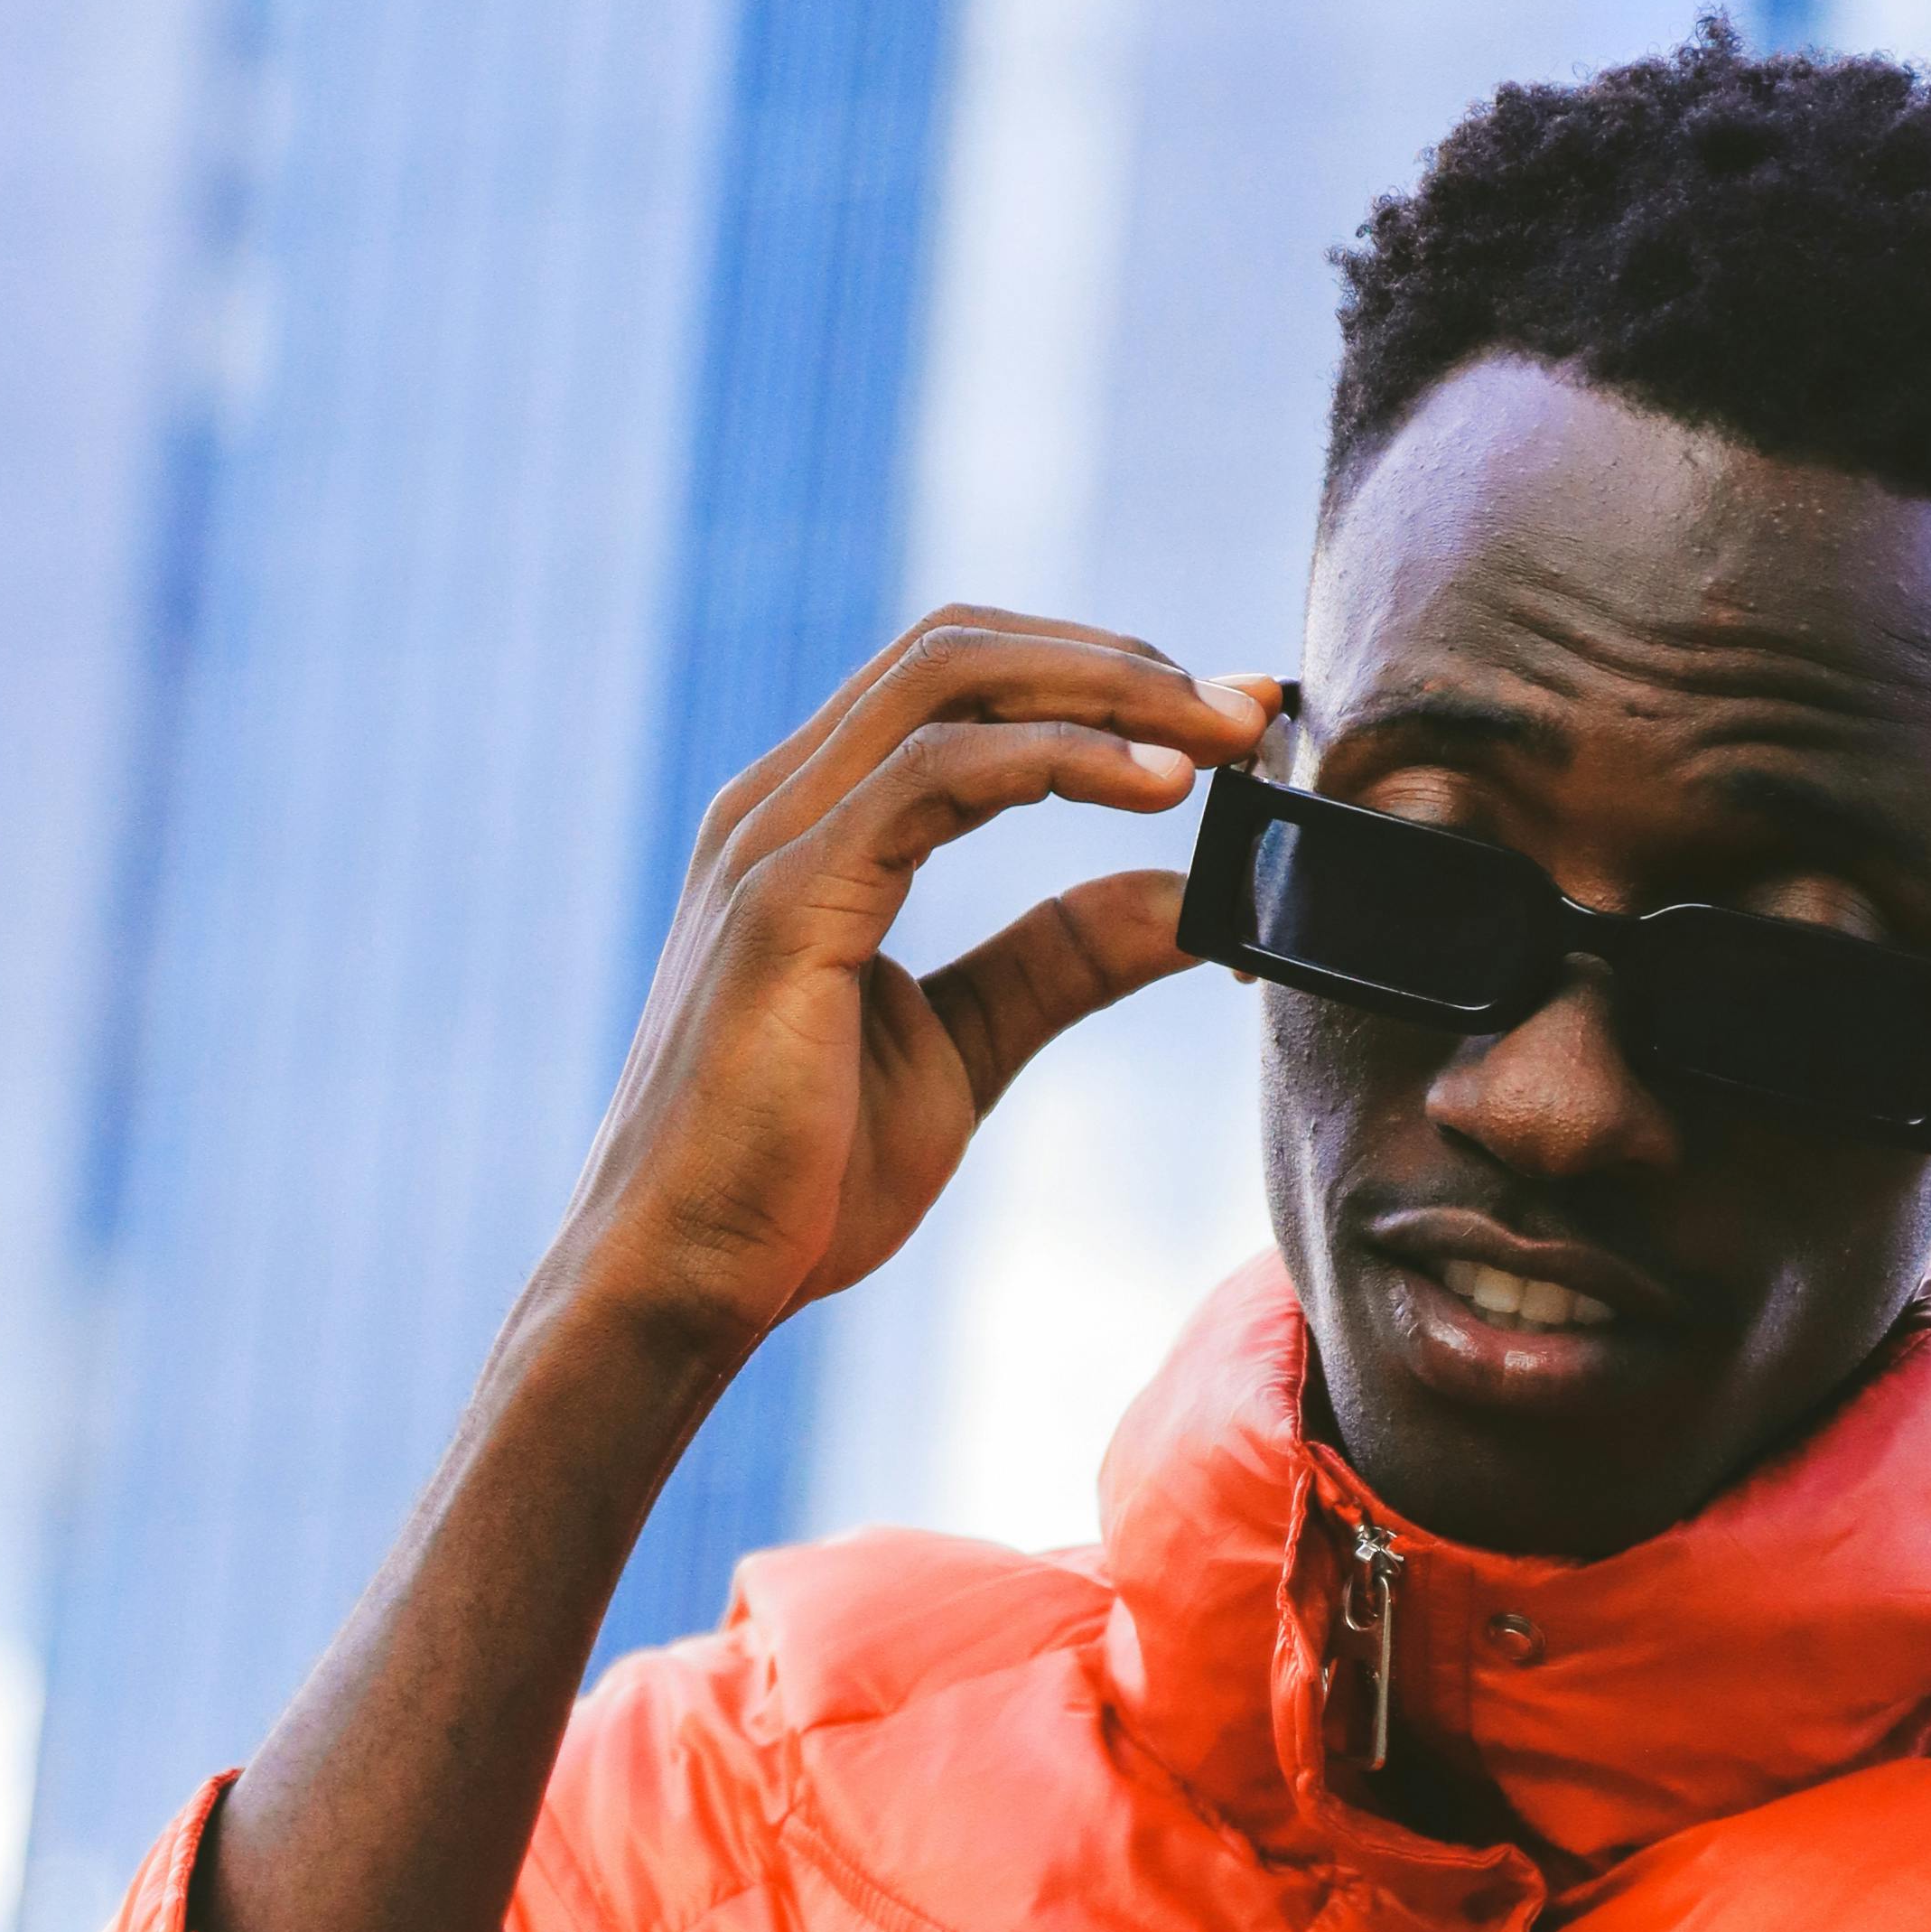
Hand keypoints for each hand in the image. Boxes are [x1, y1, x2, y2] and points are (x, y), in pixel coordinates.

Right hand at [562, 610, 1280, 1375]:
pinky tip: (1154, 789)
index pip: (963, 685)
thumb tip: (1194, 900)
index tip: (1233, 717)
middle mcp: (783, 803)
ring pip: (948, 682)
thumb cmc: (799, 1179)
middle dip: (1119, 662)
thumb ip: (1064, 957)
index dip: (1102, 677)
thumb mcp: (967, 1044)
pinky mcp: (781, 900)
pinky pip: (930, 775)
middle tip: (1247, 712)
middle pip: (961, 649)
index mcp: (816, 823)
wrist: (683, 1282)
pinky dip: (1056, 759)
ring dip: (1106, 692)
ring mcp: (772, 841)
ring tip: (1219, 739)